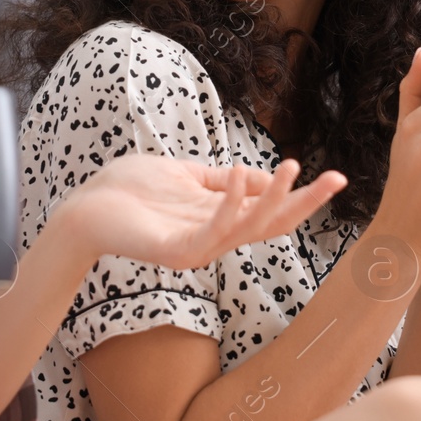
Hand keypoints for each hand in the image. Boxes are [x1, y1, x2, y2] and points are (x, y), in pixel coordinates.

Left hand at [48, 154, 347, 270]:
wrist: (83, 207)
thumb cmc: (129, 190)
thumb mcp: (187, 175)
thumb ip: (223, 178)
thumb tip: (265, 174)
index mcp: (219, 221)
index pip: (271, 213)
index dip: (304, 198)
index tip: (336, 177)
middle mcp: (214, 240)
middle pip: (271, 226)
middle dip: (304, 204)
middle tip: (334, 179)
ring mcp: (197, 249)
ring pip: (248, 229)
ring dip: (273, 199)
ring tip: (292, 168)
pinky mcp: (176, 252)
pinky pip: (212, 231)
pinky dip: (231, 205)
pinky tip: (242, 176)